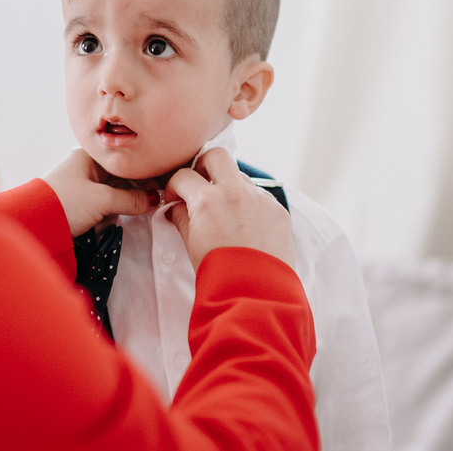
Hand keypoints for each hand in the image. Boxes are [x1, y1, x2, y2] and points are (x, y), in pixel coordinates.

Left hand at [43, 148, 160, 235]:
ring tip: (143, 207)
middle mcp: (85, 167)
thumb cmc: (65, 202)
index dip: (144, 172)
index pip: (124, 160)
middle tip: (156, 200)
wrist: (32, 223)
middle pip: (121, 175)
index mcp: (88, 156)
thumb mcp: (101, 199)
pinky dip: (114, 208)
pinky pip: (104, 202)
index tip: (162, 184)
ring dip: (126, 200)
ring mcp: (81, 184)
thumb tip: (155, 199)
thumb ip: (131, 199)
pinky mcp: (78, 202)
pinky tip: (125, 213)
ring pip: (114, 190)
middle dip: (136, 189)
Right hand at [164, 147, 294, 270]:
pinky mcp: (277, 209)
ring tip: (226, 213)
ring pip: (240, 176)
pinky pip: (259, 196)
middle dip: (203, 167)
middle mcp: (234, 192)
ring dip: (228, 186)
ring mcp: (259, 199)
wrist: (255, 295)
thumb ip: (181, 217)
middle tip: (201, 187)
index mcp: (207, 200)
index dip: (174, 186)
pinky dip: (249, 204)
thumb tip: (176, 206)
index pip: (183, 175)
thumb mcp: (191, 244)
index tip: (175, 198)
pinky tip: (246, 226)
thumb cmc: (219, 274)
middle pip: (216, 156)